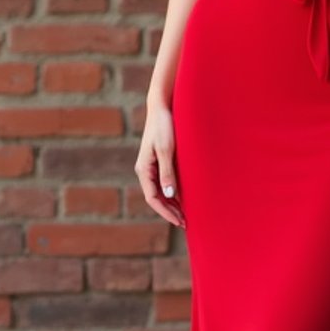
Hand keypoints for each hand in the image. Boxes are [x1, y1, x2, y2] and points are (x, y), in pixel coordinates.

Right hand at [135, 101, 185, 228]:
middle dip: (170, 212)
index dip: (166, 212)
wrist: (161, 107)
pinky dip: (173, 193)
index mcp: (144, 170)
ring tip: (186, 215)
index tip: (180, 221)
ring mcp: (151, 167)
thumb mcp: (166, 150)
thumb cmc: (164, 126)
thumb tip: (170, 196)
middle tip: (186, 223)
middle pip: (156, 198)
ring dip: (172, 204)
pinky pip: (164, 183)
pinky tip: (184, 198)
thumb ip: (167, 173)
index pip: (153, 198)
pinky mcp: (159, 161)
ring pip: (160, 192)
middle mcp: (145, 171)